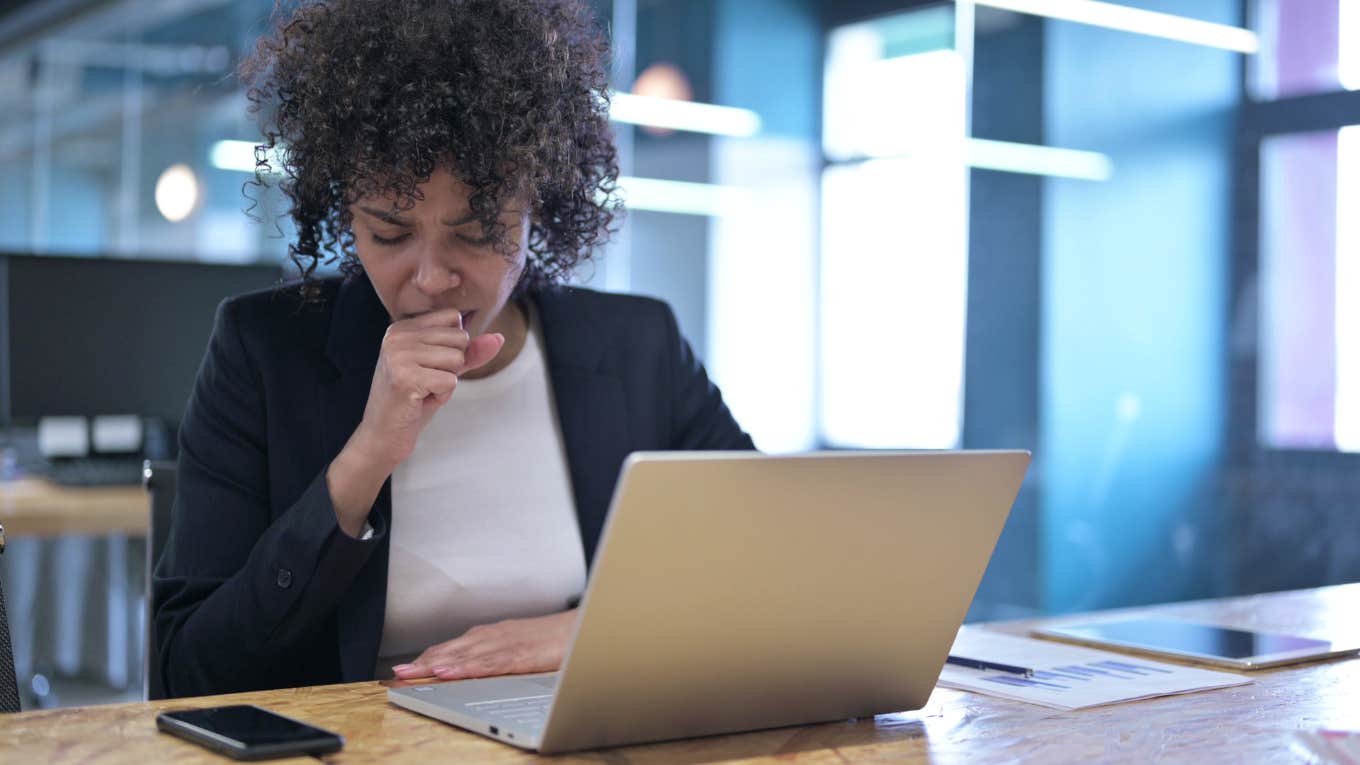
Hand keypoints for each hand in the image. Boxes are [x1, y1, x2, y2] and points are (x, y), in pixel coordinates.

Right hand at [356, 308, 503, 469]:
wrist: (383, 435)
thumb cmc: (413, 401)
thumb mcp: (444, 370)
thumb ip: (470, 353)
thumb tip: (498, 338)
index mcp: (402, 327)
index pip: (454, 317)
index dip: (454, 346)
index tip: (429, 366)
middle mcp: (397, 335)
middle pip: (460, 337)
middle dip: (452, 366)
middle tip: (425, 382)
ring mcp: (399, 355)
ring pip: (457, 359)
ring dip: (447, 382)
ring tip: (422, 391)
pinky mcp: (405, 378)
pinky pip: (450, 381)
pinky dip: (442, 395)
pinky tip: (419, 401)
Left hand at [392, 609, 578, 680]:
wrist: (588, 628)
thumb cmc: (557, 640)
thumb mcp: (522, 649)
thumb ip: (499, 658)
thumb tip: (478, 671)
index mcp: (495, 635)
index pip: (455, 647)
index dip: (429, 657)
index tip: (406, 669)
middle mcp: (496, 635)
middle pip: (453, 649)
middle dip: (424, 662)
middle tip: (398, 674)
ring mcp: (508, 643)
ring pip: (465, 655)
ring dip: (437, 664)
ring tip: (413, 674)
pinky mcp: (521, 654)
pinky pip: (489, 662)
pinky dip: (466, 667)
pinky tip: (450, 672)